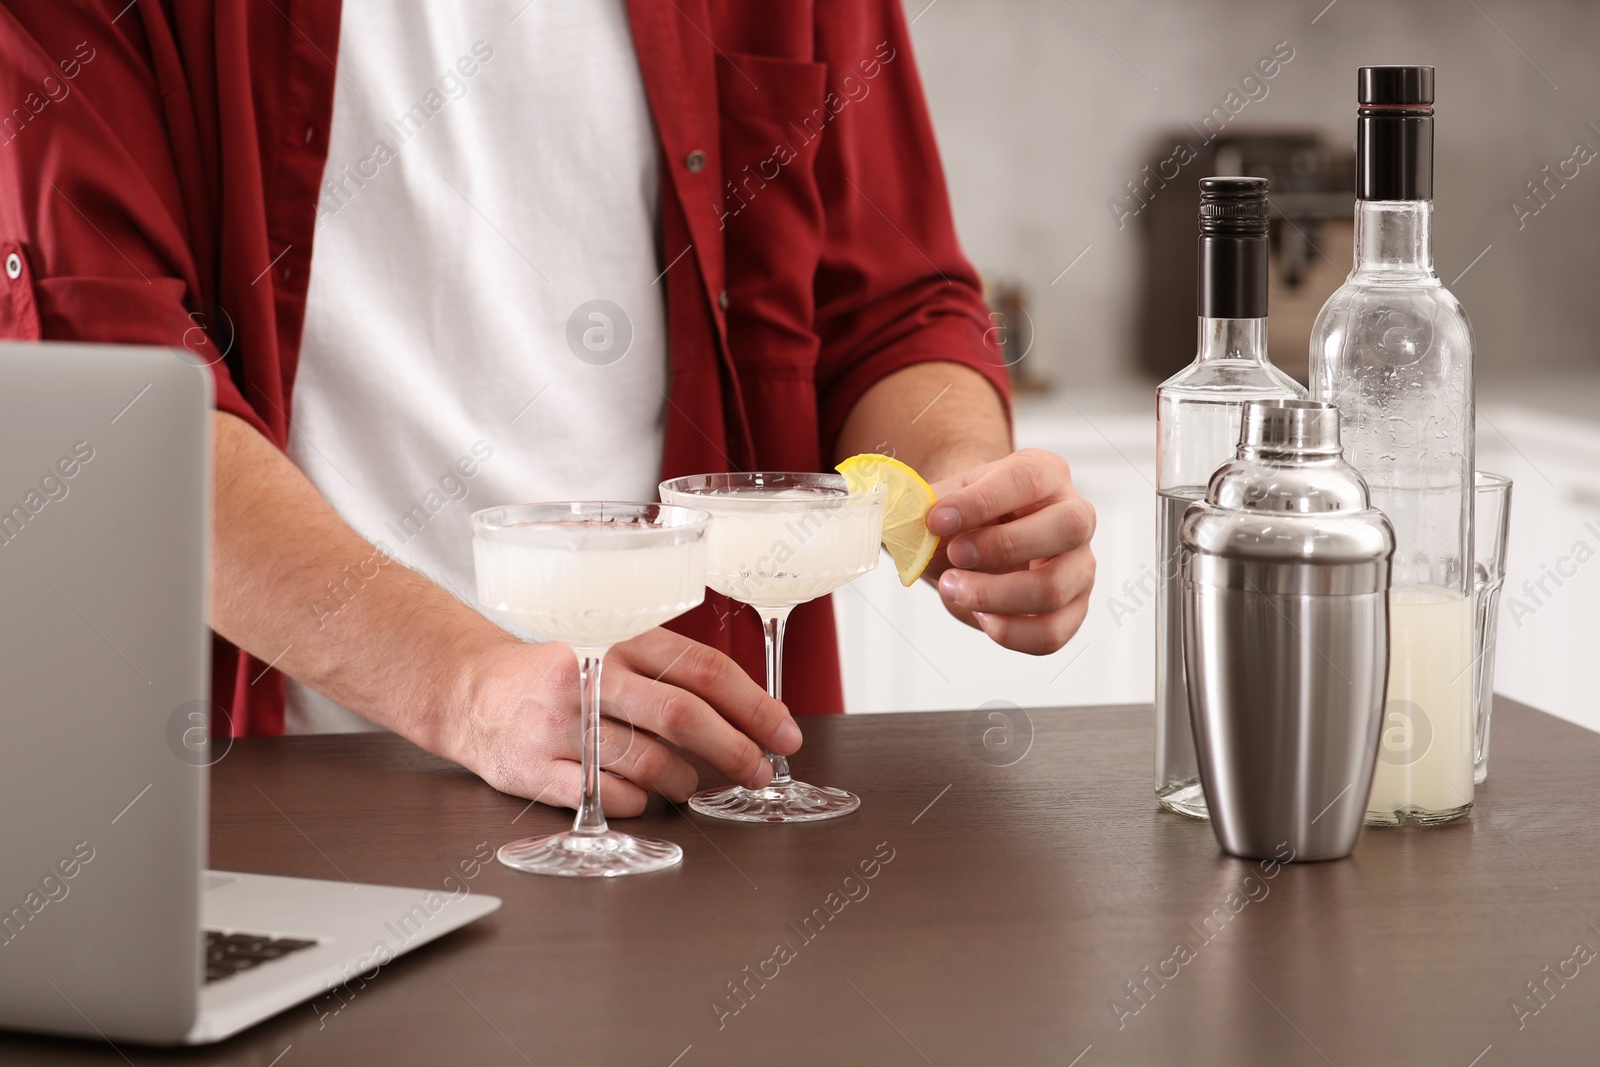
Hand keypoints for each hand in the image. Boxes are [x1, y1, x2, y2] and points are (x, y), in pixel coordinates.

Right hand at [445, 628, 801, 815]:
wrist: (472, 691)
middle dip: (735, 750)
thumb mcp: (614, 650)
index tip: (785, 734)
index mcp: (618, 639)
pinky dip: (639, 801)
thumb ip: (671, 672)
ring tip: (691, 784)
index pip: (703, 670)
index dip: (754, 706)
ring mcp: (561, 724)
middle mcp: (590, 676)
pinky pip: (608, 796)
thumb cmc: (561, 675)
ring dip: (686, 781)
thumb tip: (752, 714)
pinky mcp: (536, 768)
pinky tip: (643, 795)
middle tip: (759, 771)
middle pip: (681, 715)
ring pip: (648, 761)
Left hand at [924, 447, 1095, 654]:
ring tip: (952, 587)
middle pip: (1066, 529)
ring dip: (992, 595)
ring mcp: (1080, 566)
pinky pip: (1051, 633)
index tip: (935, 521)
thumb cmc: (963, 516)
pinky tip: (981, 614)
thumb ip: (922, 506)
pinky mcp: (1073, 610)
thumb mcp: (942, 500)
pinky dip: (1008, 632)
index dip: (979, 502)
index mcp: (1045, 473)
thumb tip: (898, 522)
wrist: (972, 541)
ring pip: (1054, 589)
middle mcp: (1075, 516)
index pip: (1026, 480)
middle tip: (954, 554)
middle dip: (1001, 547)